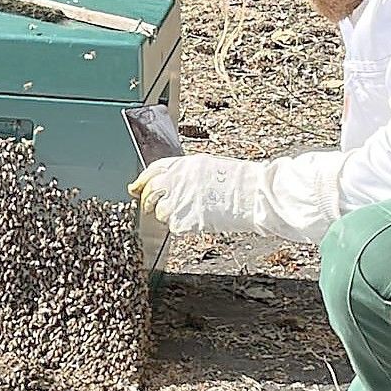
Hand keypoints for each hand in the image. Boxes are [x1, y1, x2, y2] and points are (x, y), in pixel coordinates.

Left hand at [127, 154, 262, 233]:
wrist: (255, 194)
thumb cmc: (239, 181)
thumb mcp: (207, 167)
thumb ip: (184, 174)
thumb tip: (169, 182)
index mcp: (183, 164)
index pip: (152, 171)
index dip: (142, 181)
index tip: (135, 188)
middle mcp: (177, 180)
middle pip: (149, 193)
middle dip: (147, 201)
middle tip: (148, 207)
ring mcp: (179, 200)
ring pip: (160, 212)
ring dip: (168, 215)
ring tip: (187, 214)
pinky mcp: (185, 219)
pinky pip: (175, 226)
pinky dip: (182, 226)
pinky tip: (196, 221)